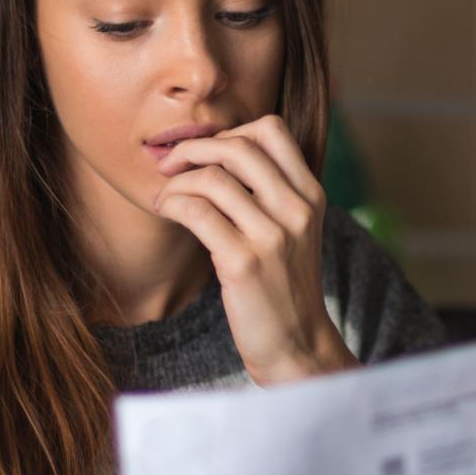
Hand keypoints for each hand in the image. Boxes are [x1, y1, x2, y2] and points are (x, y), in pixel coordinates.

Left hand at [151, 114, 357, 384]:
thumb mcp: (293, 231)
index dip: (230, 131)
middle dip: (193, 149)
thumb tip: (218, 152)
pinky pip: (196, 211)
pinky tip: (166, 212)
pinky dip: (172, 204)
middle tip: (171, 165)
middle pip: (238, 146)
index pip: (272, 129)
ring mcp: (272, 237)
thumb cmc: (283, 286)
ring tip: (165, 197)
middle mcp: (296, 210)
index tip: (207, 154)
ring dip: (176, 181)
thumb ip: (271, 192)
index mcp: (310, 195)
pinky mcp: (243, 263)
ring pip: (212, 178)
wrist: (297, 344)